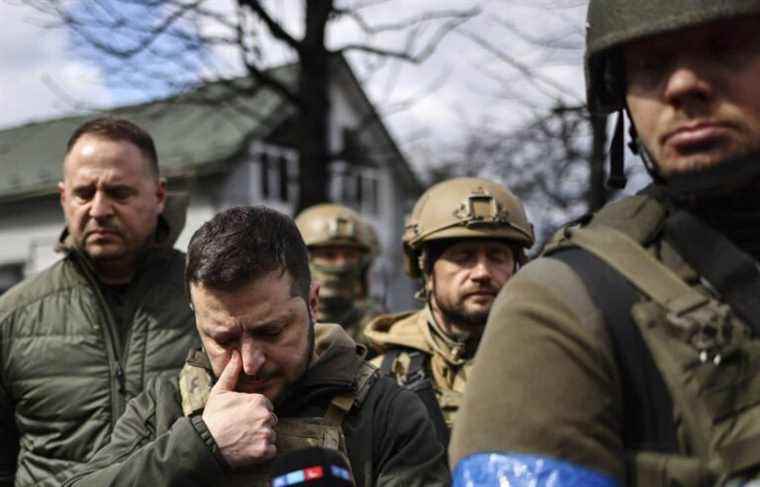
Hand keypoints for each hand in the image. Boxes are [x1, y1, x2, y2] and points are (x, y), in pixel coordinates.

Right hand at [202, 350, 277, 467]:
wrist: (205, 444)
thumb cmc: (213, 417)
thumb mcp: (220, 391)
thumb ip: (231, 372)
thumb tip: (236, 354)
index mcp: (259, 401)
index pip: (266, 406)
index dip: (254, 412)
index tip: (242, 418)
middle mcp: (266, 416)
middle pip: (270, 420)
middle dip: (260, 424)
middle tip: (242, 429)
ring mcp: (266, 433)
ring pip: (271, 435)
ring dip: (261, 438)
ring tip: (244, 439)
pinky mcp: (265, 451)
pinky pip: (271, 450)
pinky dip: (263, 452)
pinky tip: (249, 449)